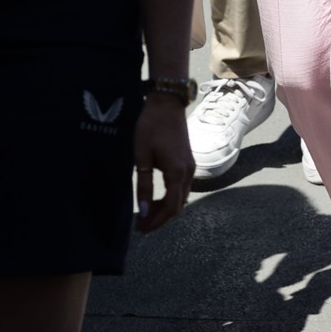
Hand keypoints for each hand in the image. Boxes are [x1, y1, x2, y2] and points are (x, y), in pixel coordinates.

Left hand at [134, 94, 194, 232]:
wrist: (167, 103)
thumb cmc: (151, 127)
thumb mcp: (142, 157)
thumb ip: (144, 186)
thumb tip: (143, 211)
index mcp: (177, 172)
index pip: (170, 208)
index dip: (156, 221)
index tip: (140, 228)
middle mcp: (188, 172)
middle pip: (178, 206)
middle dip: (160, 219)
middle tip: (140, 225)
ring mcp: (191, 167)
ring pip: (181, 198)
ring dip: (165, 209)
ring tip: (146, 213)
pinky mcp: (188, 162)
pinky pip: (182, 188)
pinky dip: (170, 198)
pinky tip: (156, 198)